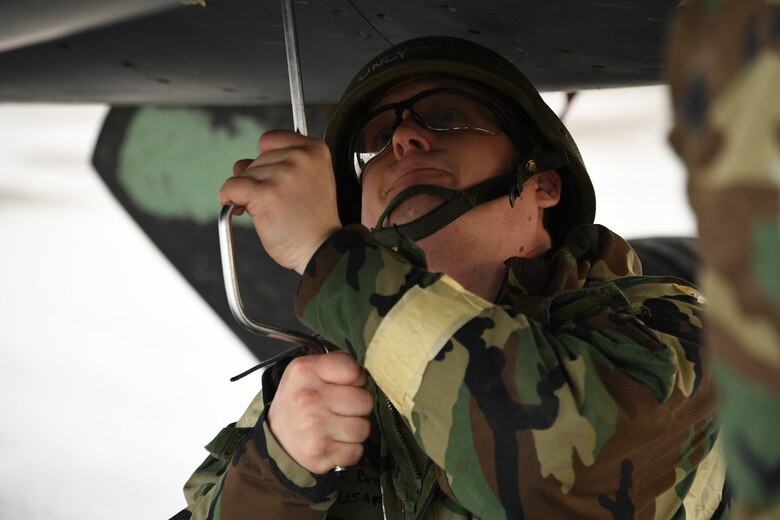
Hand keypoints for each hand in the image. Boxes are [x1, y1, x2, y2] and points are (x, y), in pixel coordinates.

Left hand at [220, 130, 341, 273]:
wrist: (321, 249)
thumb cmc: (313, 221)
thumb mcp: (308, 181)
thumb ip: (279, 164)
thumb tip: (240, 165)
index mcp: (315, 150)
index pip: (272, 139)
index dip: (266, 159)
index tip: (271, 178)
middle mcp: (301, 157)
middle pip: (256, 158)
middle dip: (258, 181)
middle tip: (275, 203)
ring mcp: (283, 174)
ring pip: (243, 174)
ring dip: (247, 193)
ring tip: (269, 211)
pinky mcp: (265, 193)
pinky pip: (232, 187)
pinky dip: (229, 199)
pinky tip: (242, 210)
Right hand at [267, 352, 373, 473]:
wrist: (276, 439)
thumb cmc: (298, 402)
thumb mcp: (308, 371)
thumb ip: (337, 364)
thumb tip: (364, 374)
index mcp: (305, 371)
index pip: (353, 370)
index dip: (357, 378)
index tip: (348, 385)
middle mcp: (307, 398)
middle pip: (365, 401)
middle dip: (358, 407)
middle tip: (340, 409)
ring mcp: (314, 427)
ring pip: (364, 428)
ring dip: (355, 430)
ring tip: (336, 427)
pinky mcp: (320, 453)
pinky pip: (357, 451)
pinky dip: (349, 450)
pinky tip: (334, 443)